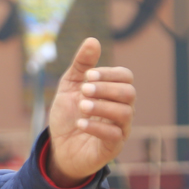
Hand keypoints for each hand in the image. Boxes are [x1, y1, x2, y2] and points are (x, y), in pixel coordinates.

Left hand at [45, 37, 134, 187]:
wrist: (58, 147)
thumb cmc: (68, 116)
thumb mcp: (70, 86)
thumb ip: (82, 65)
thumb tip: (92, 40)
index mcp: (114, 92)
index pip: (125, 77)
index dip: (108, 74)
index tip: (87, 75)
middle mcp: (122, 109)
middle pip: (129, 93)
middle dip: (106, 89)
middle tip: (84, 90)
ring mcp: (120, 129)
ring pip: (125, 113)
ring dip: (102, 107)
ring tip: (82, 106)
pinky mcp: (113, 148)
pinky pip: (115, 136)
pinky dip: (97, 127)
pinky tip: (80, 123)